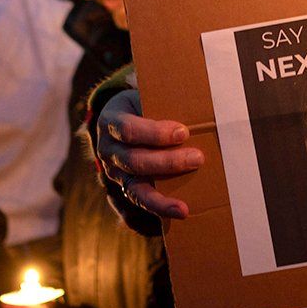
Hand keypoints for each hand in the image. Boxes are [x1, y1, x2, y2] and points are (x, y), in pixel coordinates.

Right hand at [96, 89, 199, 219]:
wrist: (120, 119)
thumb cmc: (141, 105)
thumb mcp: (144, 95)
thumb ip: (162, 100)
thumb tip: (197, 100)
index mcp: (111, 121)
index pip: (128, 129)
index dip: (154, 133)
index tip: (183, 132)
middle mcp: (108, 149)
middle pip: (134, 160)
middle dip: (167, 162)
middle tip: (198, 158)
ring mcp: (115, 171)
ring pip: (135, 187)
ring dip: (162, 197)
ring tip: (184, 207)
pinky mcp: (126, 186)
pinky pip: (140, 200)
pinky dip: (159, 208)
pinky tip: (179, 212)